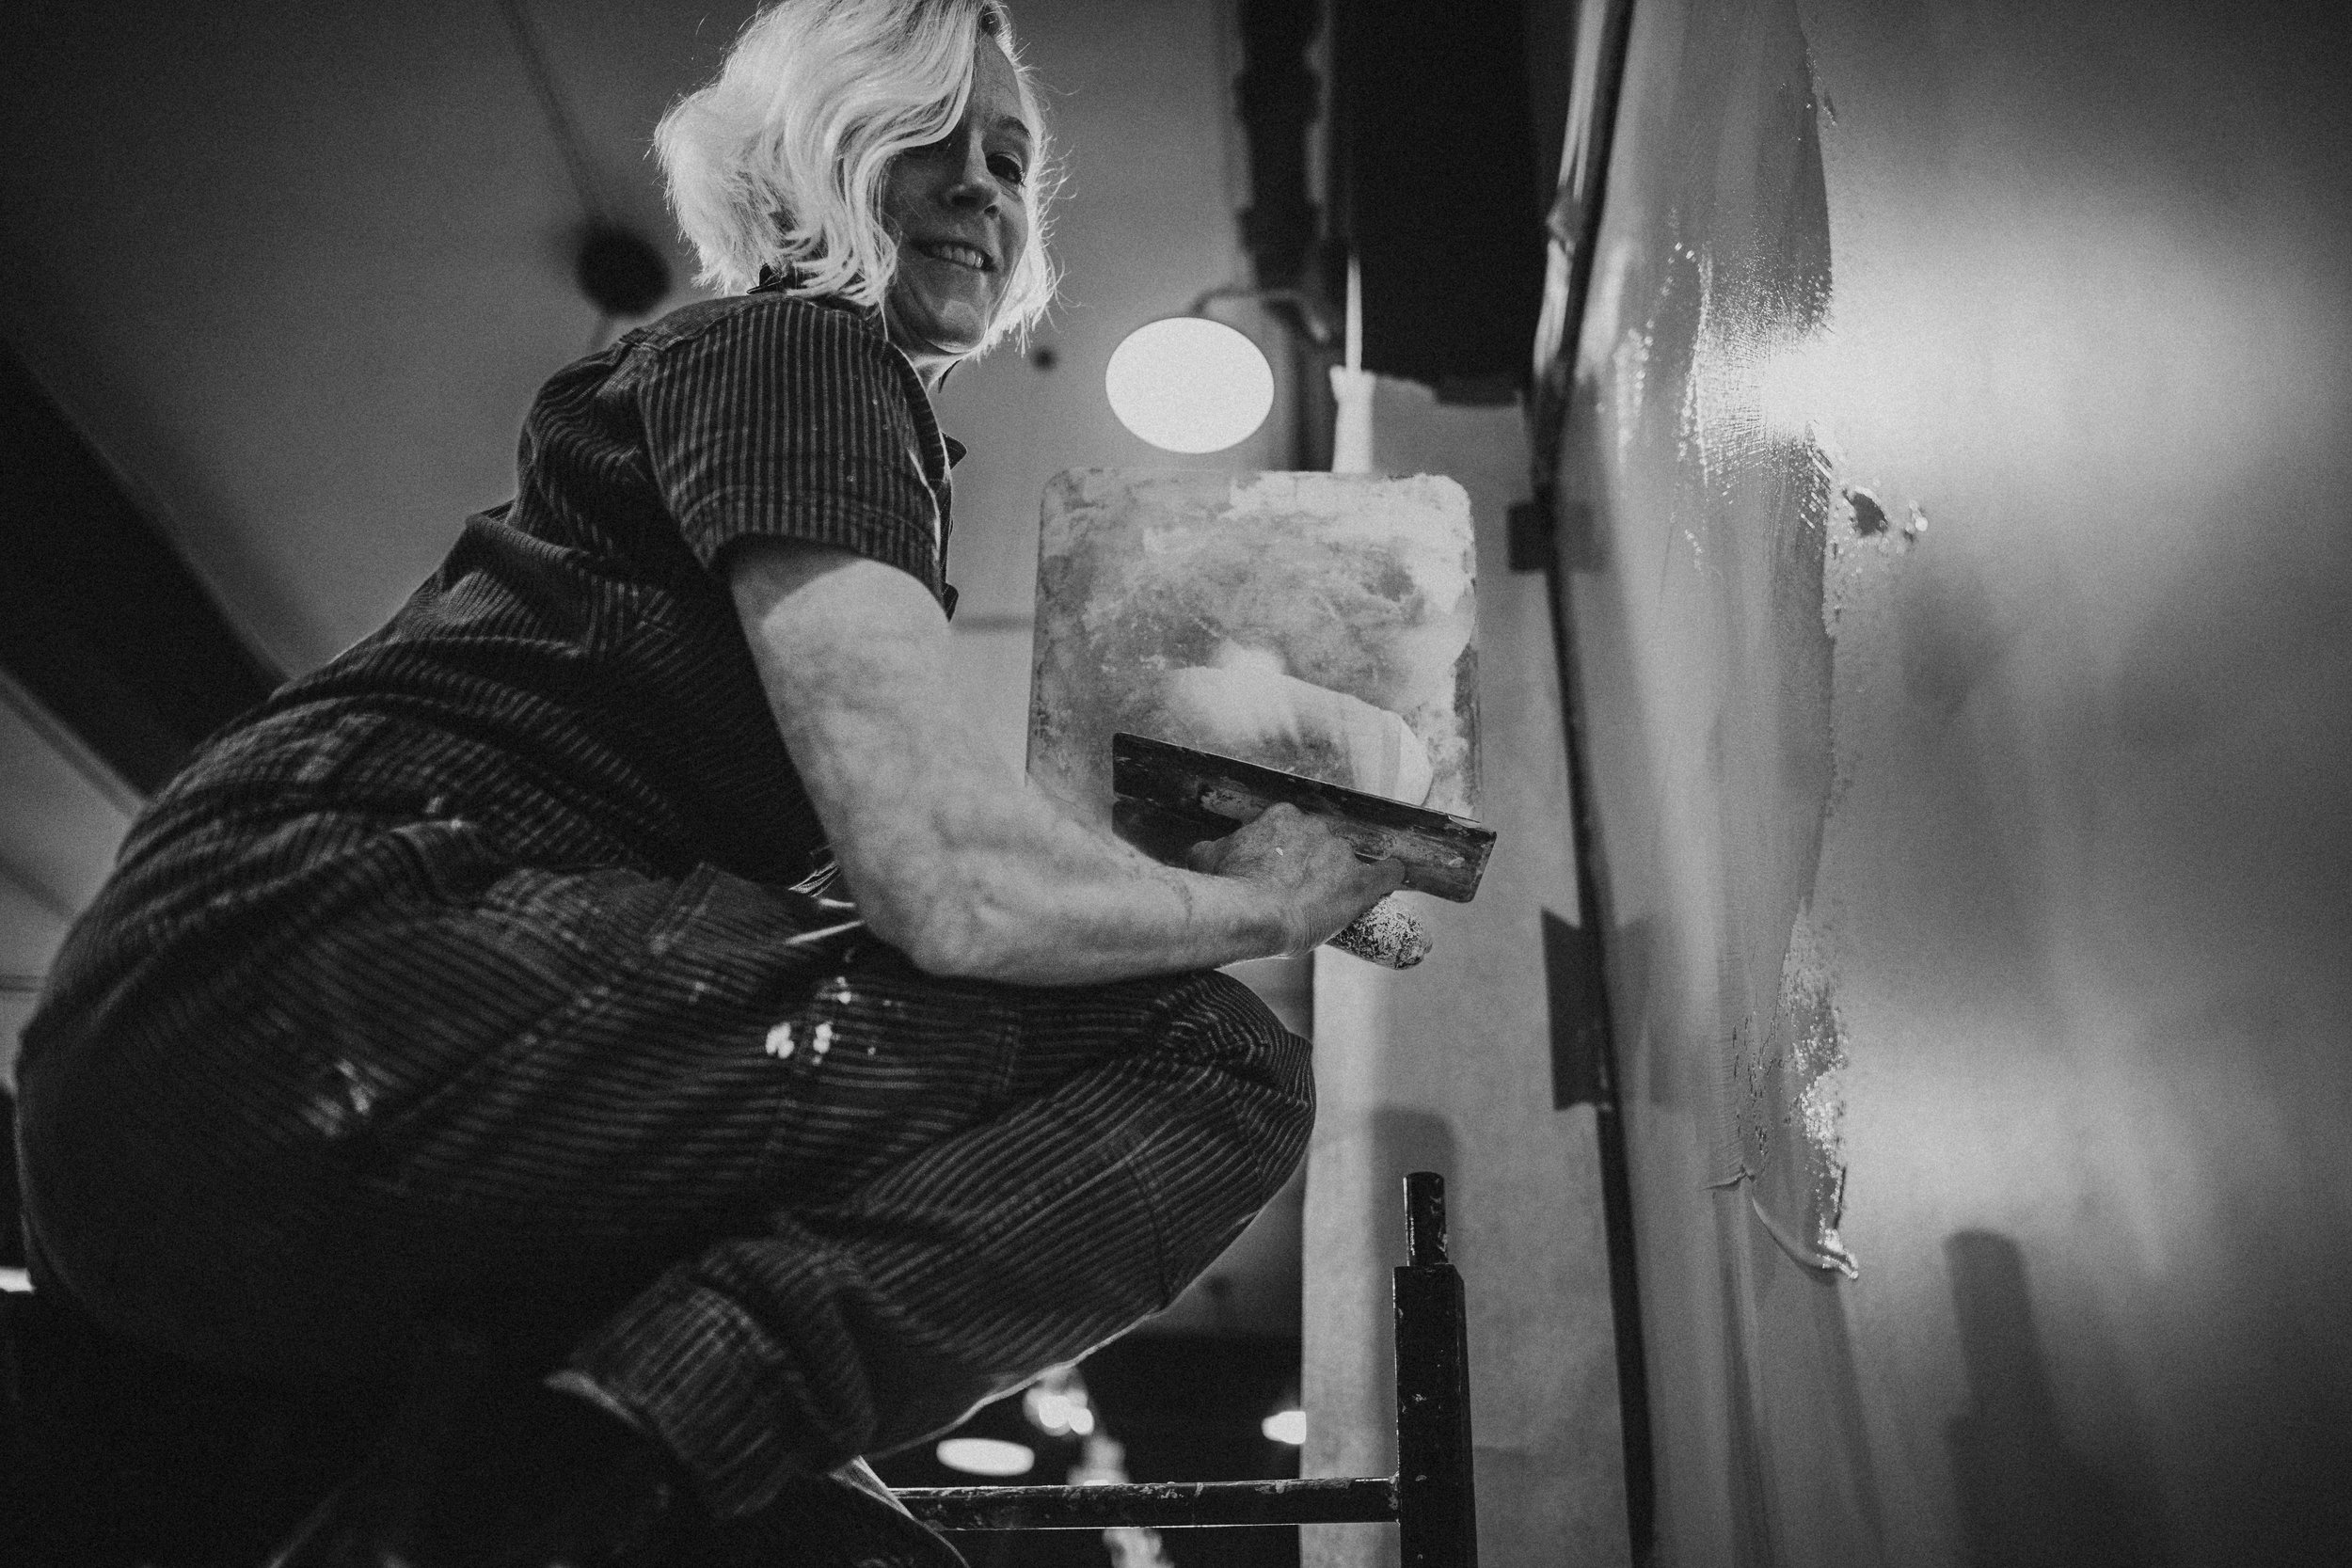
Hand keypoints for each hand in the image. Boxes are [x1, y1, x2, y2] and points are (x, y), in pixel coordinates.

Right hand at [1184, 804, 1406, 953]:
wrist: (1252, 914)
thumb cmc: (1227, 887)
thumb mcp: (1206, 858)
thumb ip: (1212, 848)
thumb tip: (1207, 850)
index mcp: (1281, 818)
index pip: (1291, 829)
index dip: (1286, 852)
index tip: (1279, 871)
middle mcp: (1315, 828)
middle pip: (1320, 843)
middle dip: (1311, 864)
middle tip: (1295, 892)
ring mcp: (1340, 854)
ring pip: (1346, 860)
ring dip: (1338, 877)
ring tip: (1325, 903)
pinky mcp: (1359, 883)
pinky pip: (1385, 873)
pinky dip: (1389, 876)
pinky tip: (1391, 879)